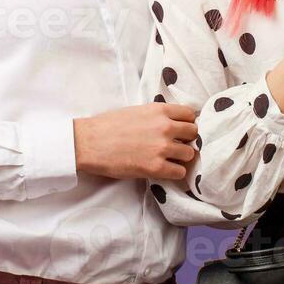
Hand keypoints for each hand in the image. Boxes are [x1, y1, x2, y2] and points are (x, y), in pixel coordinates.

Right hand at [74, 103, 196, 180]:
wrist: (90, 143)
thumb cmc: (108, 126)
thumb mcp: (137, 111)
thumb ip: (156, 115)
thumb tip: (172, 123)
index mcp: (159, 110)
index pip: (189, 115)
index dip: (186, 123)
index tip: (180, 130)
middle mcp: (165, 127)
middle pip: (193, 134)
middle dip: (186, 140)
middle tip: (175, 146)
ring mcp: (162, 148)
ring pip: (189, 154)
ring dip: (181, 158)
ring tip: (169, 159)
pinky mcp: (156, 167)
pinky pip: (180, 172)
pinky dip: (174, 173)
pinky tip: (164, 170)